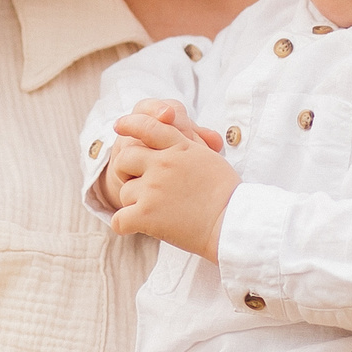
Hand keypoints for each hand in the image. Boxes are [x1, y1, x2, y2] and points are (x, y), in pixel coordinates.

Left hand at [103, 109, 237, 259]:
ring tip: (158, 211)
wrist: (232, 222)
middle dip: (126, 170)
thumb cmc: (227, 193)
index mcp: (180, 147)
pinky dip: (125, 225)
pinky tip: (137, 227)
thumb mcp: (209, 157)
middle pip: (125, 157)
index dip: (131, 124)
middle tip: (139, 184)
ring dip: (134, 203)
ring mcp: (153, 188)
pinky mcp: (146, 214)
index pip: (148, 126)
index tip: (119, 125)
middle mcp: (163, 163)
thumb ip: (189, 142)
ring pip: (124, 191)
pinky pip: (119, 219)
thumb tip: (174, 127)